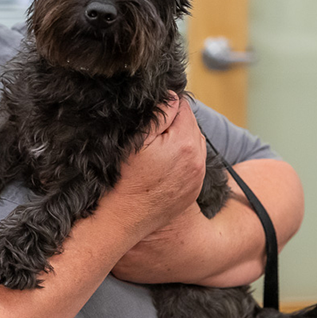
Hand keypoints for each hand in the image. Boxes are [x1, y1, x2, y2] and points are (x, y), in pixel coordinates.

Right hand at [106, 95, 206, 236]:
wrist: (118, 222)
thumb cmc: (121, 180)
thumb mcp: (136, 139)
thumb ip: (160, 113)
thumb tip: (173, 96)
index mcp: (185, 143)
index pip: (183, 106)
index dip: (164, 104)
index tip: (148, 113)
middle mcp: (197, 161)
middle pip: (190, 124)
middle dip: (173, 122)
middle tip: (147, 131)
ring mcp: (196, 179)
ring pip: (192, 144)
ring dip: (177, 140)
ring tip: (153, 148)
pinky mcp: (191, 191)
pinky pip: (190, 164)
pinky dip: (179, 159)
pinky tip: (159, 165)